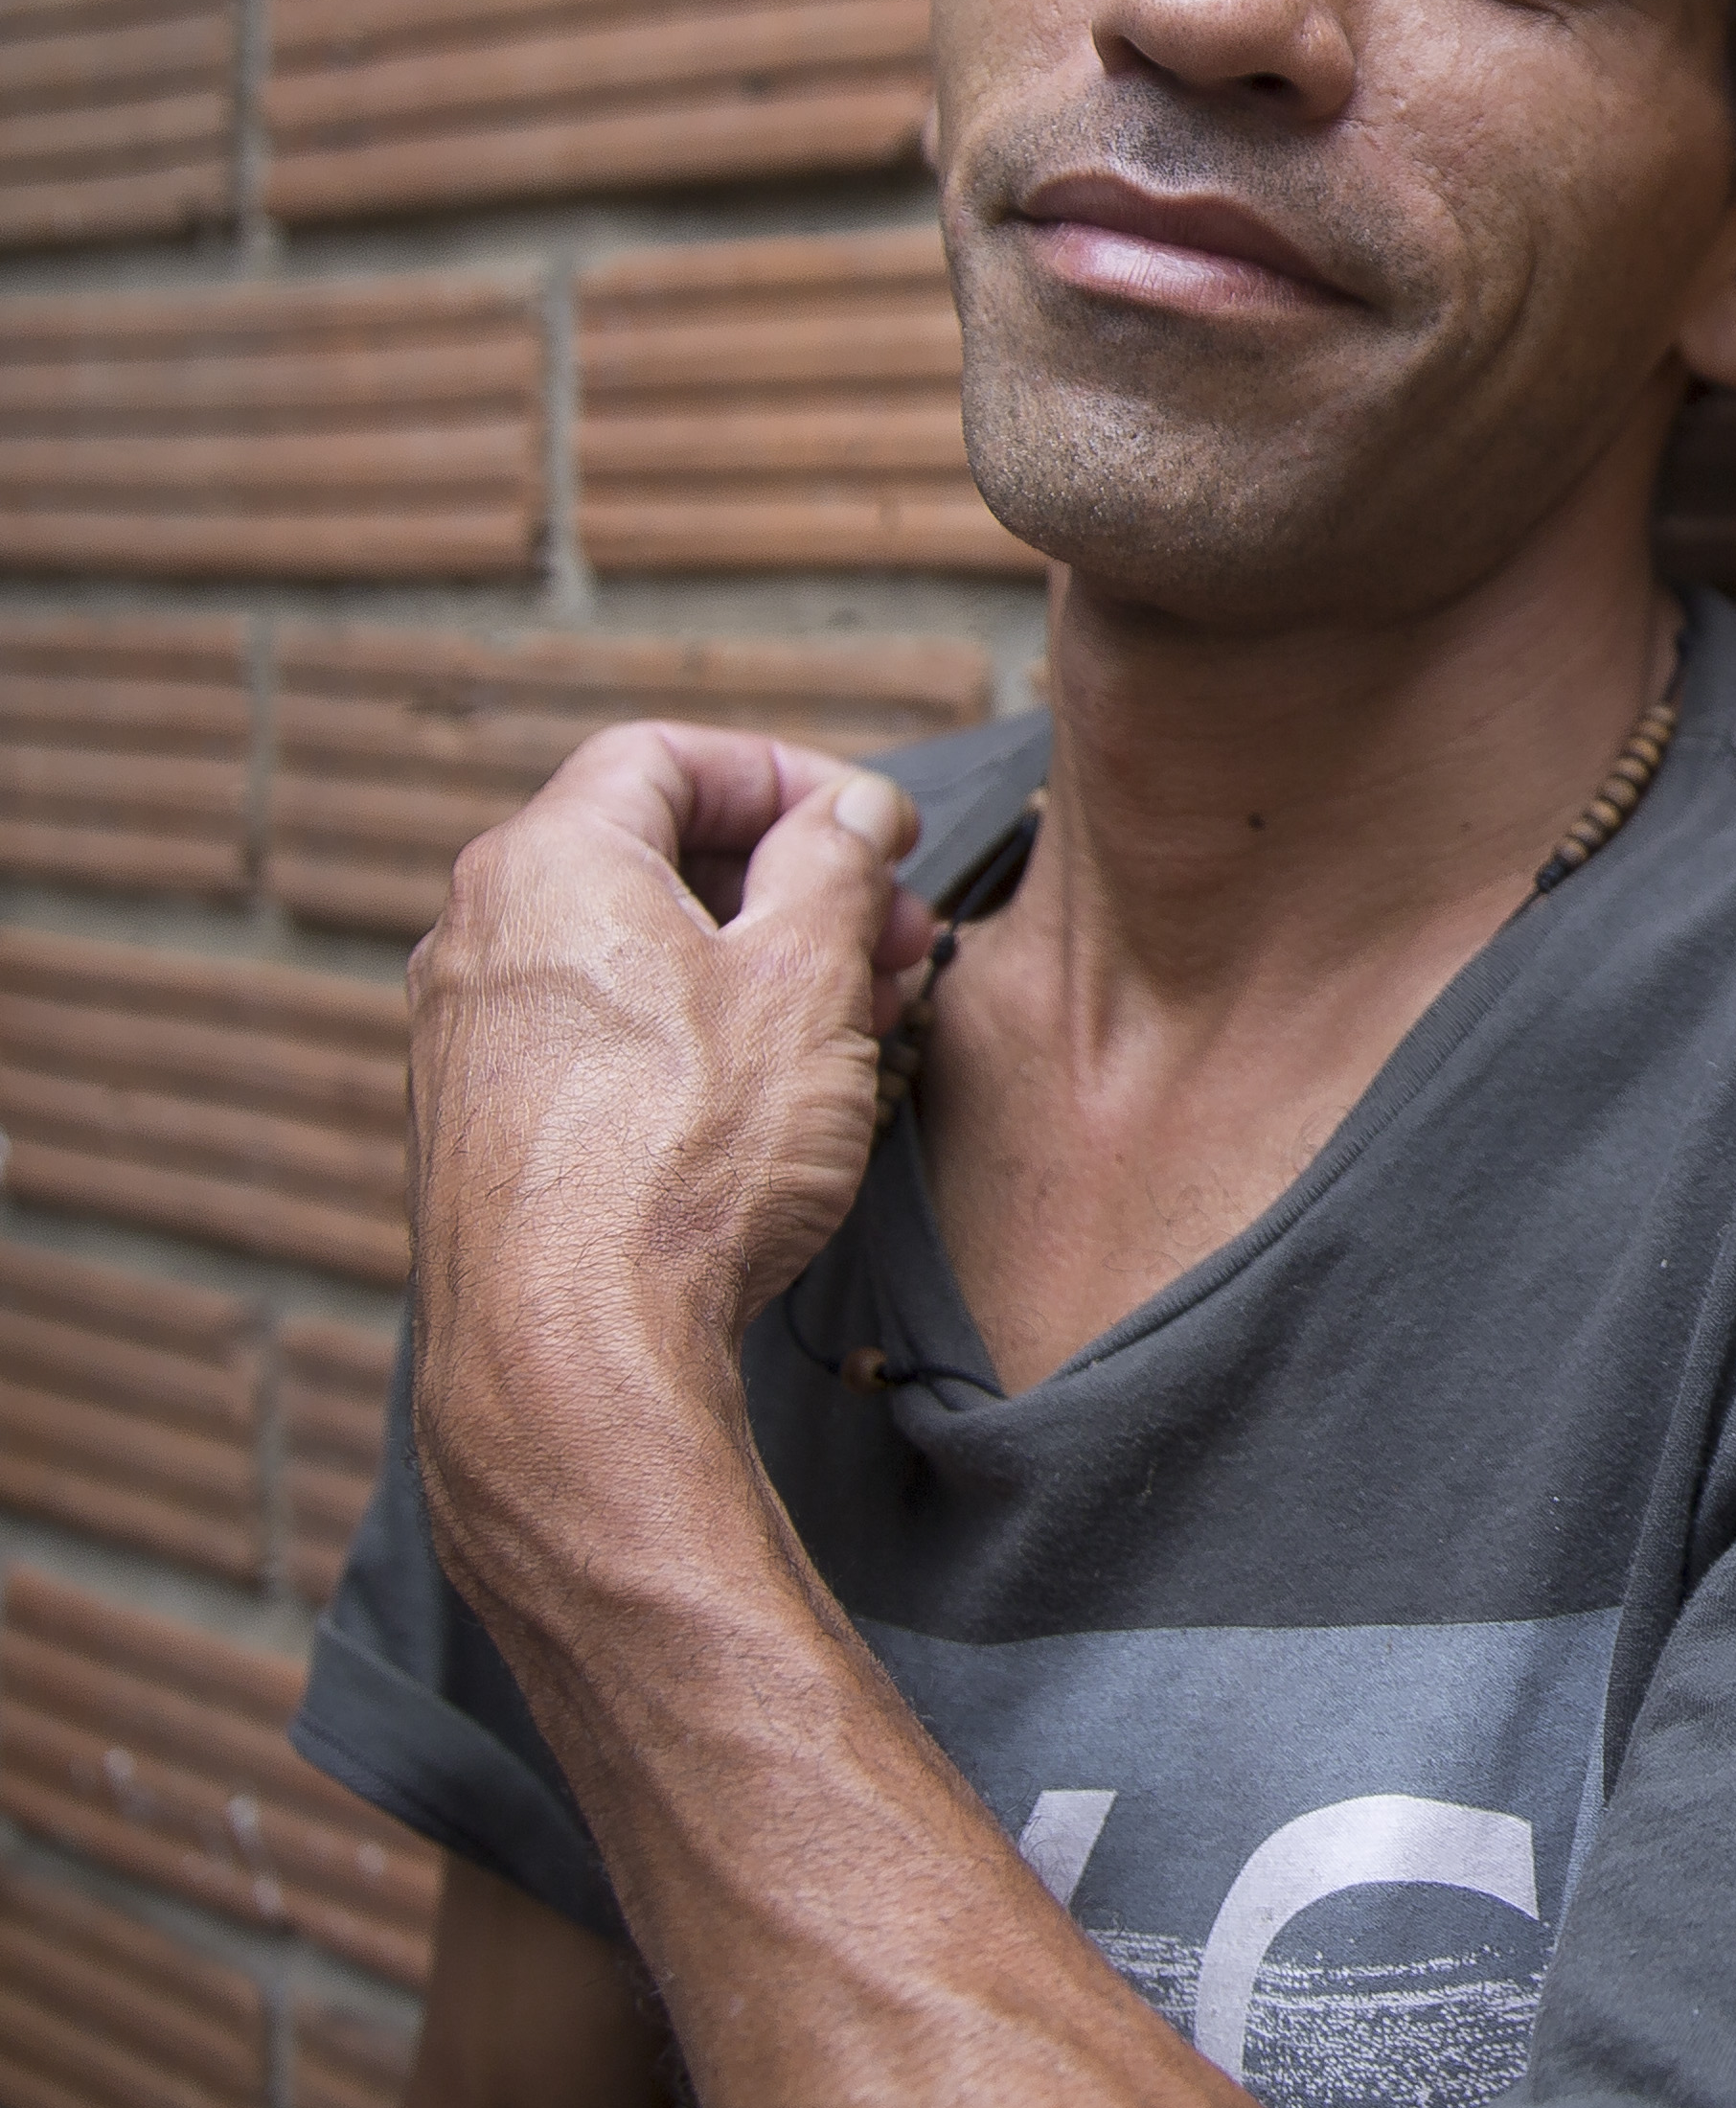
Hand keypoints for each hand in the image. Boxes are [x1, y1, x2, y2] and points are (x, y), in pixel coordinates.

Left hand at [406, 725, 934, 1565]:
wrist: (571, 1350)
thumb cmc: (683, 1159)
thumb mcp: (806, 978)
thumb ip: (834, 866)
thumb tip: (849, 811)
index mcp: (546, 865)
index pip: (665, 757)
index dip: (786, 776)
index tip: (871, 830)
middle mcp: (481, 937)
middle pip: (652, 857)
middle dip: (791, 884)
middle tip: (893, 937)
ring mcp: (471, 1039)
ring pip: (634, 955)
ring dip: (758, 967)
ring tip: (861, 1022)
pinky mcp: (486, 1129)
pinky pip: (604, 1037)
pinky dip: (697, 1035)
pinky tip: (779, 1098)